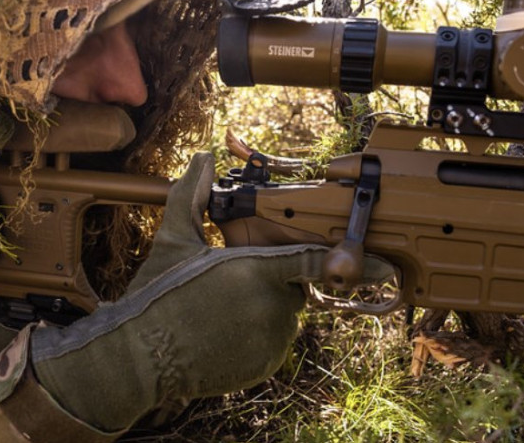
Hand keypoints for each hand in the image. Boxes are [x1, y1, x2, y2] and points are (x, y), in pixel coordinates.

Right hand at [28, 153, 392, 430]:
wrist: (138, 357)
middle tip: (228, 285)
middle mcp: (270, 306)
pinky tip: (222, 333)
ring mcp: (270, 340)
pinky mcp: (264, 365)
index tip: (384, 265)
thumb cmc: (156, 293)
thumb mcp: (174, 238)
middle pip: (291, 287)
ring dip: (263, 310)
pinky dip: (257, 337)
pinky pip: (273, 343)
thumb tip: (201, 157)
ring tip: (219, 312)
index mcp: (254, 269)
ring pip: (283, 316)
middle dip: (269, 281)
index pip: (313, 261)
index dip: (347, 260)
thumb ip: (192, 194)